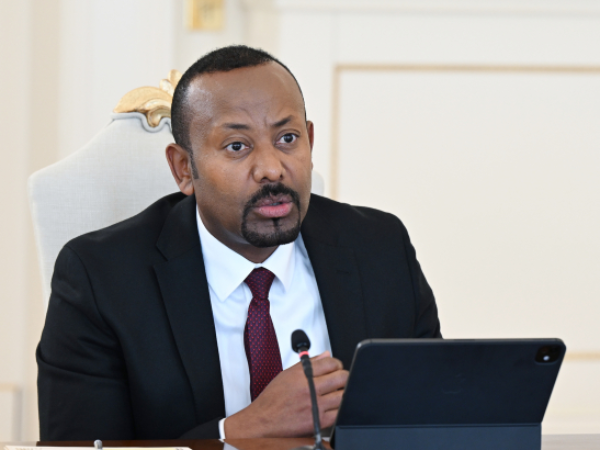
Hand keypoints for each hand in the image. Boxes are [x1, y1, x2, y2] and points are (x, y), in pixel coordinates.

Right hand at [224, 351, 347, 437]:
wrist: (263, 421)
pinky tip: (333, 406)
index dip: (337, 364)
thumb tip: (326, 355)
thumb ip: (309, 363)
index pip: (330, 363)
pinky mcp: (318, 421)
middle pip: (341, 377)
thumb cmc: (273, 399)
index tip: (336, 368)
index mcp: (302, 374)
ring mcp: (315, 405)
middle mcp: (309, 388)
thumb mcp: (287, 374)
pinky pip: (339, 413)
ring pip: (343, 395)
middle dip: (343, 376)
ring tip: (336, 393)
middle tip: (339, 380)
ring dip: (343, 392)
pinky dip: (339, 409)